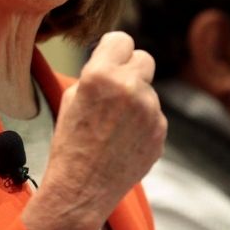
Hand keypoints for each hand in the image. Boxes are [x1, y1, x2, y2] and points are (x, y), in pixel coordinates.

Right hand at [44, 31, 165, 218]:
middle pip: (144, 59)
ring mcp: (151, 112)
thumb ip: (97, 75)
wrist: (81, 190)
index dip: (114, 49)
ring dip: (136, 101)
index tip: (110, 58)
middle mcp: (130, 88)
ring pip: (149, 92)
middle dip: (131, 69)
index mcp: (101, 75)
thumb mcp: (71, 98)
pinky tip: (123, 142)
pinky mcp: (161, 133)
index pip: (122, 39)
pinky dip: (143, 125)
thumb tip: (116, 65)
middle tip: (116, 88)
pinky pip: (155, 117)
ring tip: (113, 127)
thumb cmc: (69, 143)